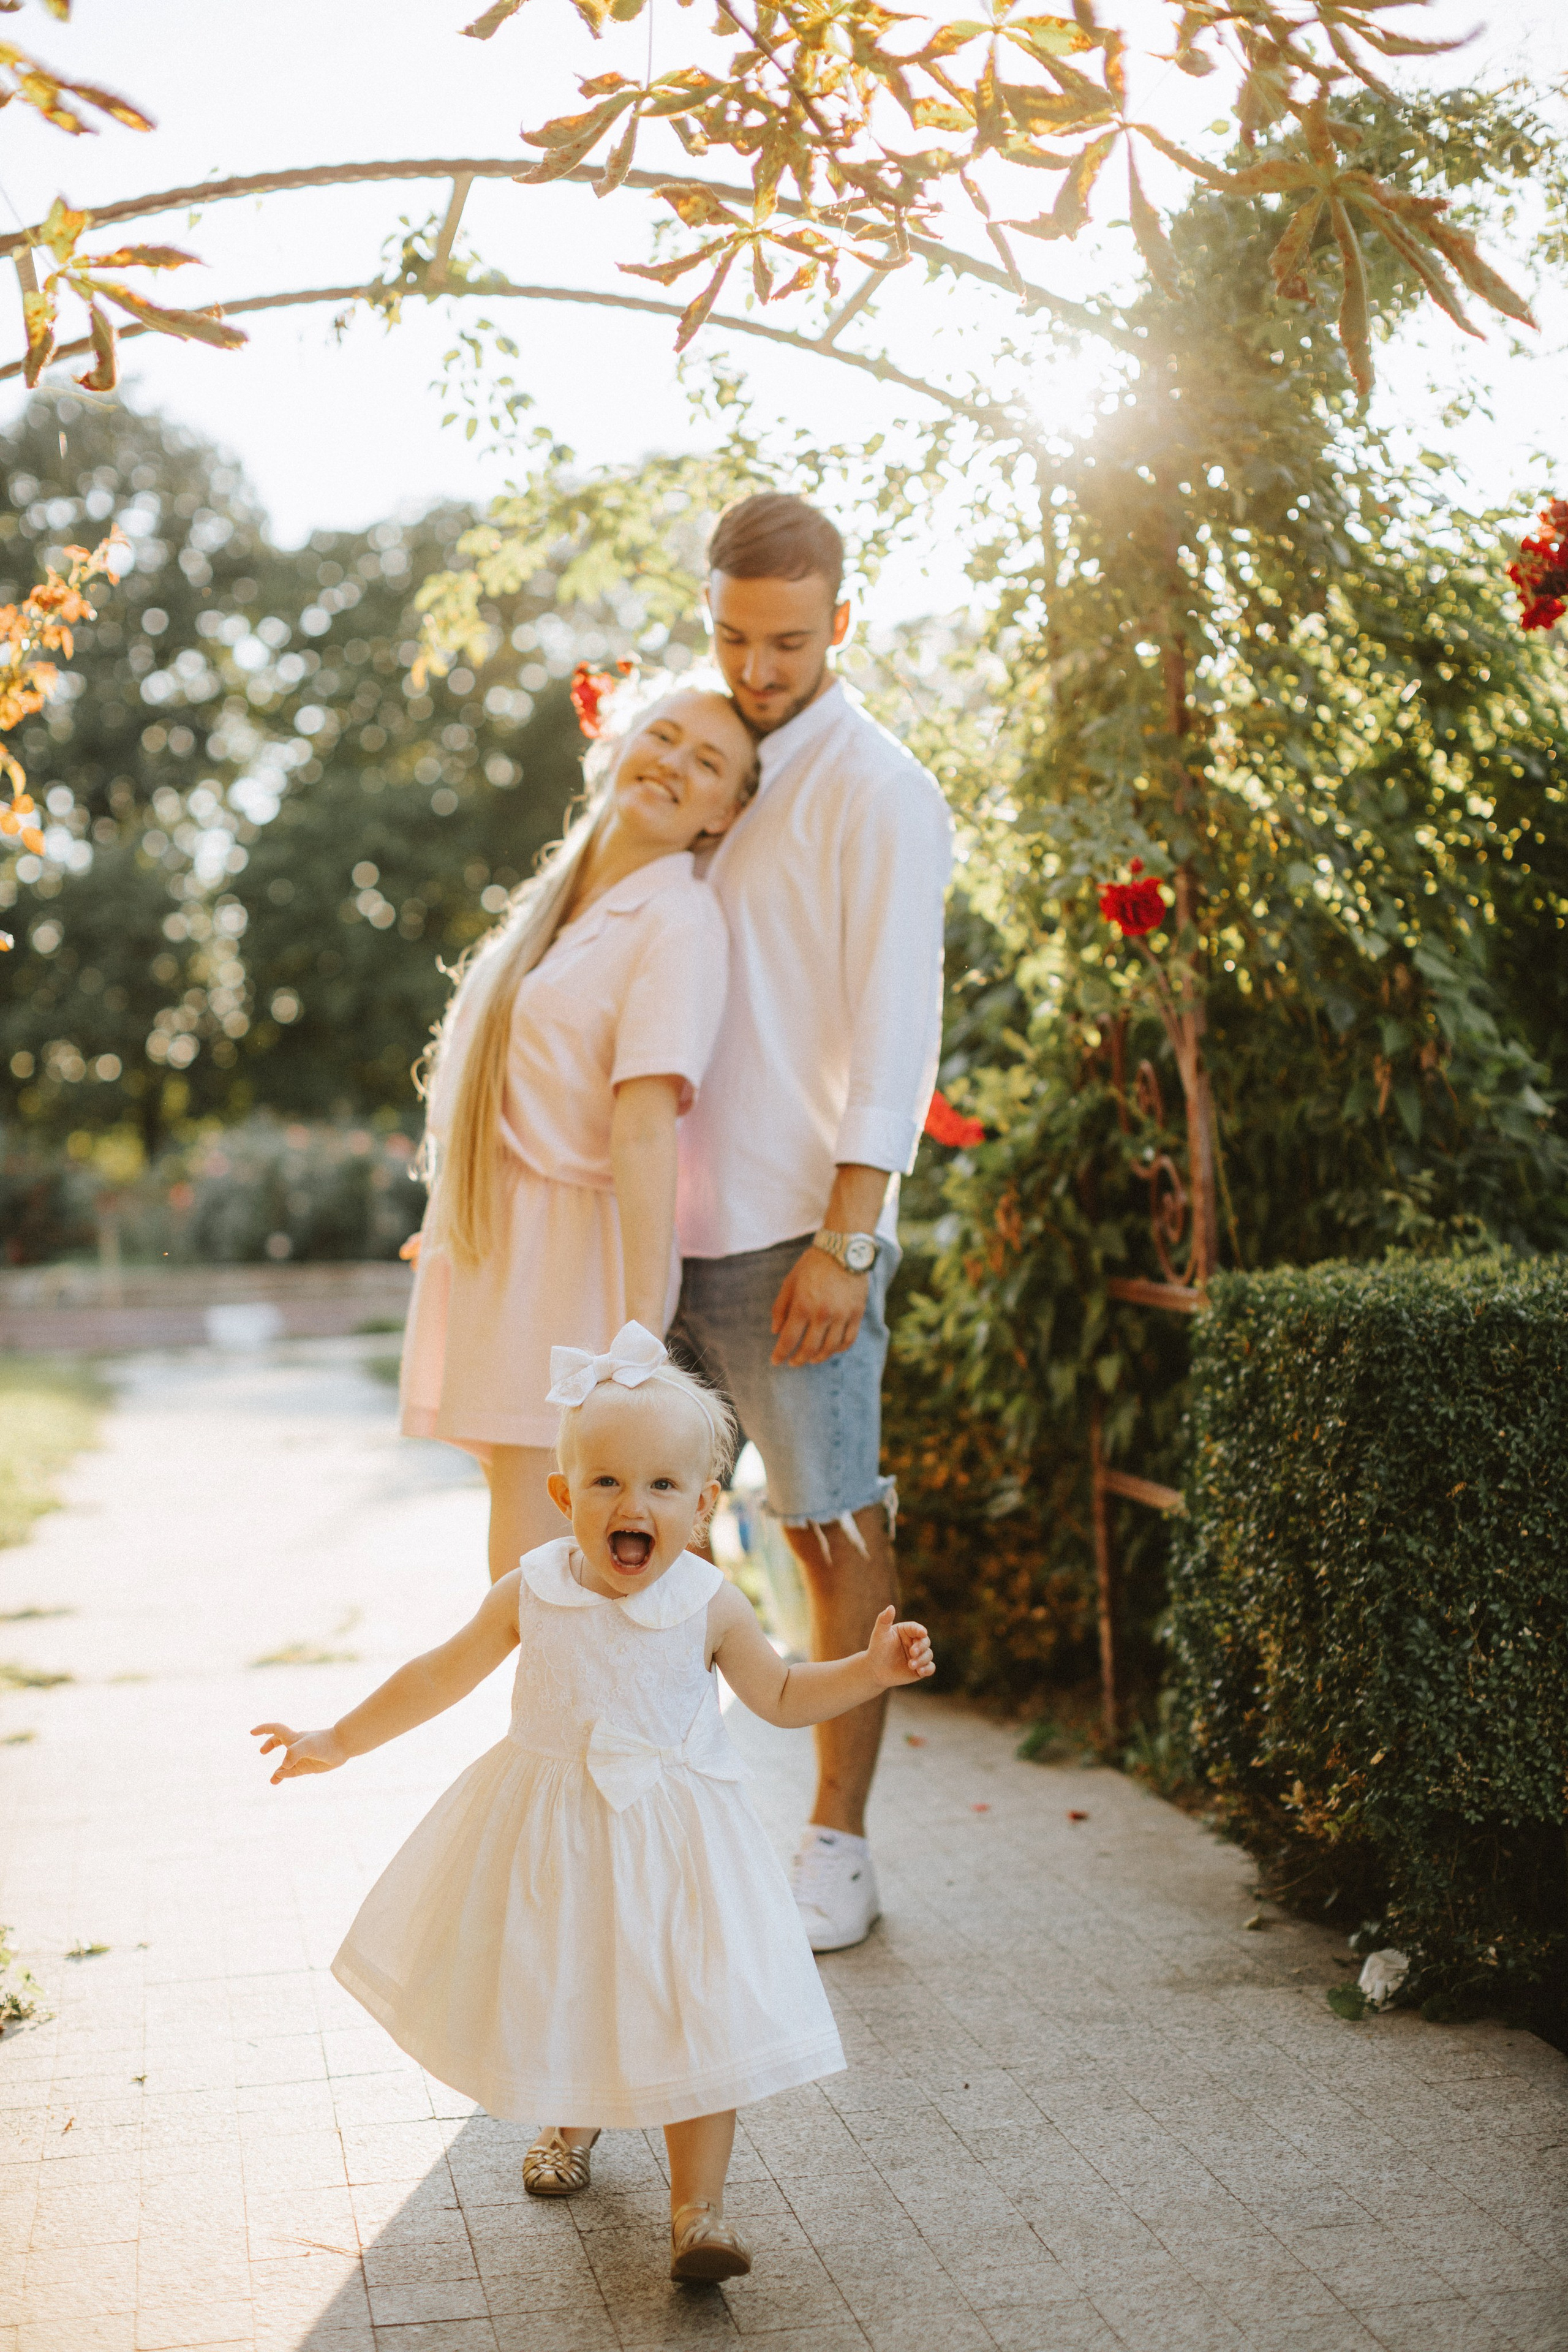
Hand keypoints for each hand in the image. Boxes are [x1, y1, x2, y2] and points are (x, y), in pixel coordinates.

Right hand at [252, 1721, 347, 1783]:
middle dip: (269, 1745)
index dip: (263, 1729)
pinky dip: (285, 1775)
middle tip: (262, 1752)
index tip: (252, 1733)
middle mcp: (296, 1746)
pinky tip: (280, 1779)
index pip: (275, 1730)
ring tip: (272, 1781)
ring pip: (285, 1763)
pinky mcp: (308, 1766)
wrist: (343, 1746)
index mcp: (293, 1738)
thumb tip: (282, 1768)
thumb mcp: (308, 1746)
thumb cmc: (325, 1743)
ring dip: (278, 1771)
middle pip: (279, 1742)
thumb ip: (294, 1754)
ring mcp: (302, 1757)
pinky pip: (293, 1772)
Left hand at [770, 1244, 868, 1366]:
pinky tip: (832, 1349)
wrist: (843, 1249)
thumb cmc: (812, 1264)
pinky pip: (848, 1340)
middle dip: (799, 1360)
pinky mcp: (857, 1313)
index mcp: (803, 1306)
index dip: (780, 1354)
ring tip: (811, 1359)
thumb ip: (781, 1308)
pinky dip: (839, 1349)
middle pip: (809, 1348)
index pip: (789, 1339)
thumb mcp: (790, 1282)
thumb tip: (776, 1331)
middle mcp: (823, 1314)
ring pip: (830, 1348)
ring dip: (818, 1357)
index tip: (776, 1361)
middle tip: (793, 1362)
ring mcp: (842, 1315)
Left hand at [865, 1604, 934, 1687]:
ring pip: (928, 1654)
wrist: (874, 1670)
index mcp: (907, 1631)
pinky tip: (920, 1672)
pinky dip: (928, 1669)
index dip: (920, 1630)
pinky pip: (930, 1668)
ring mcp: (918, 1656)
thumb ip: (884, 1620)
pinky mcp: (920, 1669)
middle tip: (912, 1652)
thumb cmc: (877, 1649)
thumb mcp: (879, 1634)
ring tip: (910, 1665)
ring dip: (922, 1659)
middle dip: (921, 1647)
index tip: (922, 1633)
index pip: (916, 1628)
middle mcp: (915, 1642)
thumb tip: (891, 1607)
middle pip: (925, 1641)